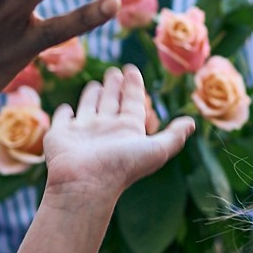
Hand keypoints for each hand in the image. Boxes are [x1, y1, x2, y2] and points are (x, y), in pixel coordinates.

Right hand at [43, 66, 194, 198]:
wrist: (86, 184)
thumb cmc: (122, 166)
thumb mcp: (156, 149)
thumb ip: (174, 135)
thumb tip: (192, 122)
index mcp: (127, 128)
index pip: (132, 101)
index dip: (133, 85)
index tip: (131, 69)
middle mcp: (105, 128)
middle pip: (110, 101)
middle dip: (113, 85)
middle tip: (114, 70)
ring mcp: (82, 130)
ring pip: (88, 106)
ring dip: (92, 95)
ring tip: (95, 83)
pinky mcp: (60, 134)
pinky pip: (62, 118)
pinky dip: (64, 112)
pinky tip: (66, 107)